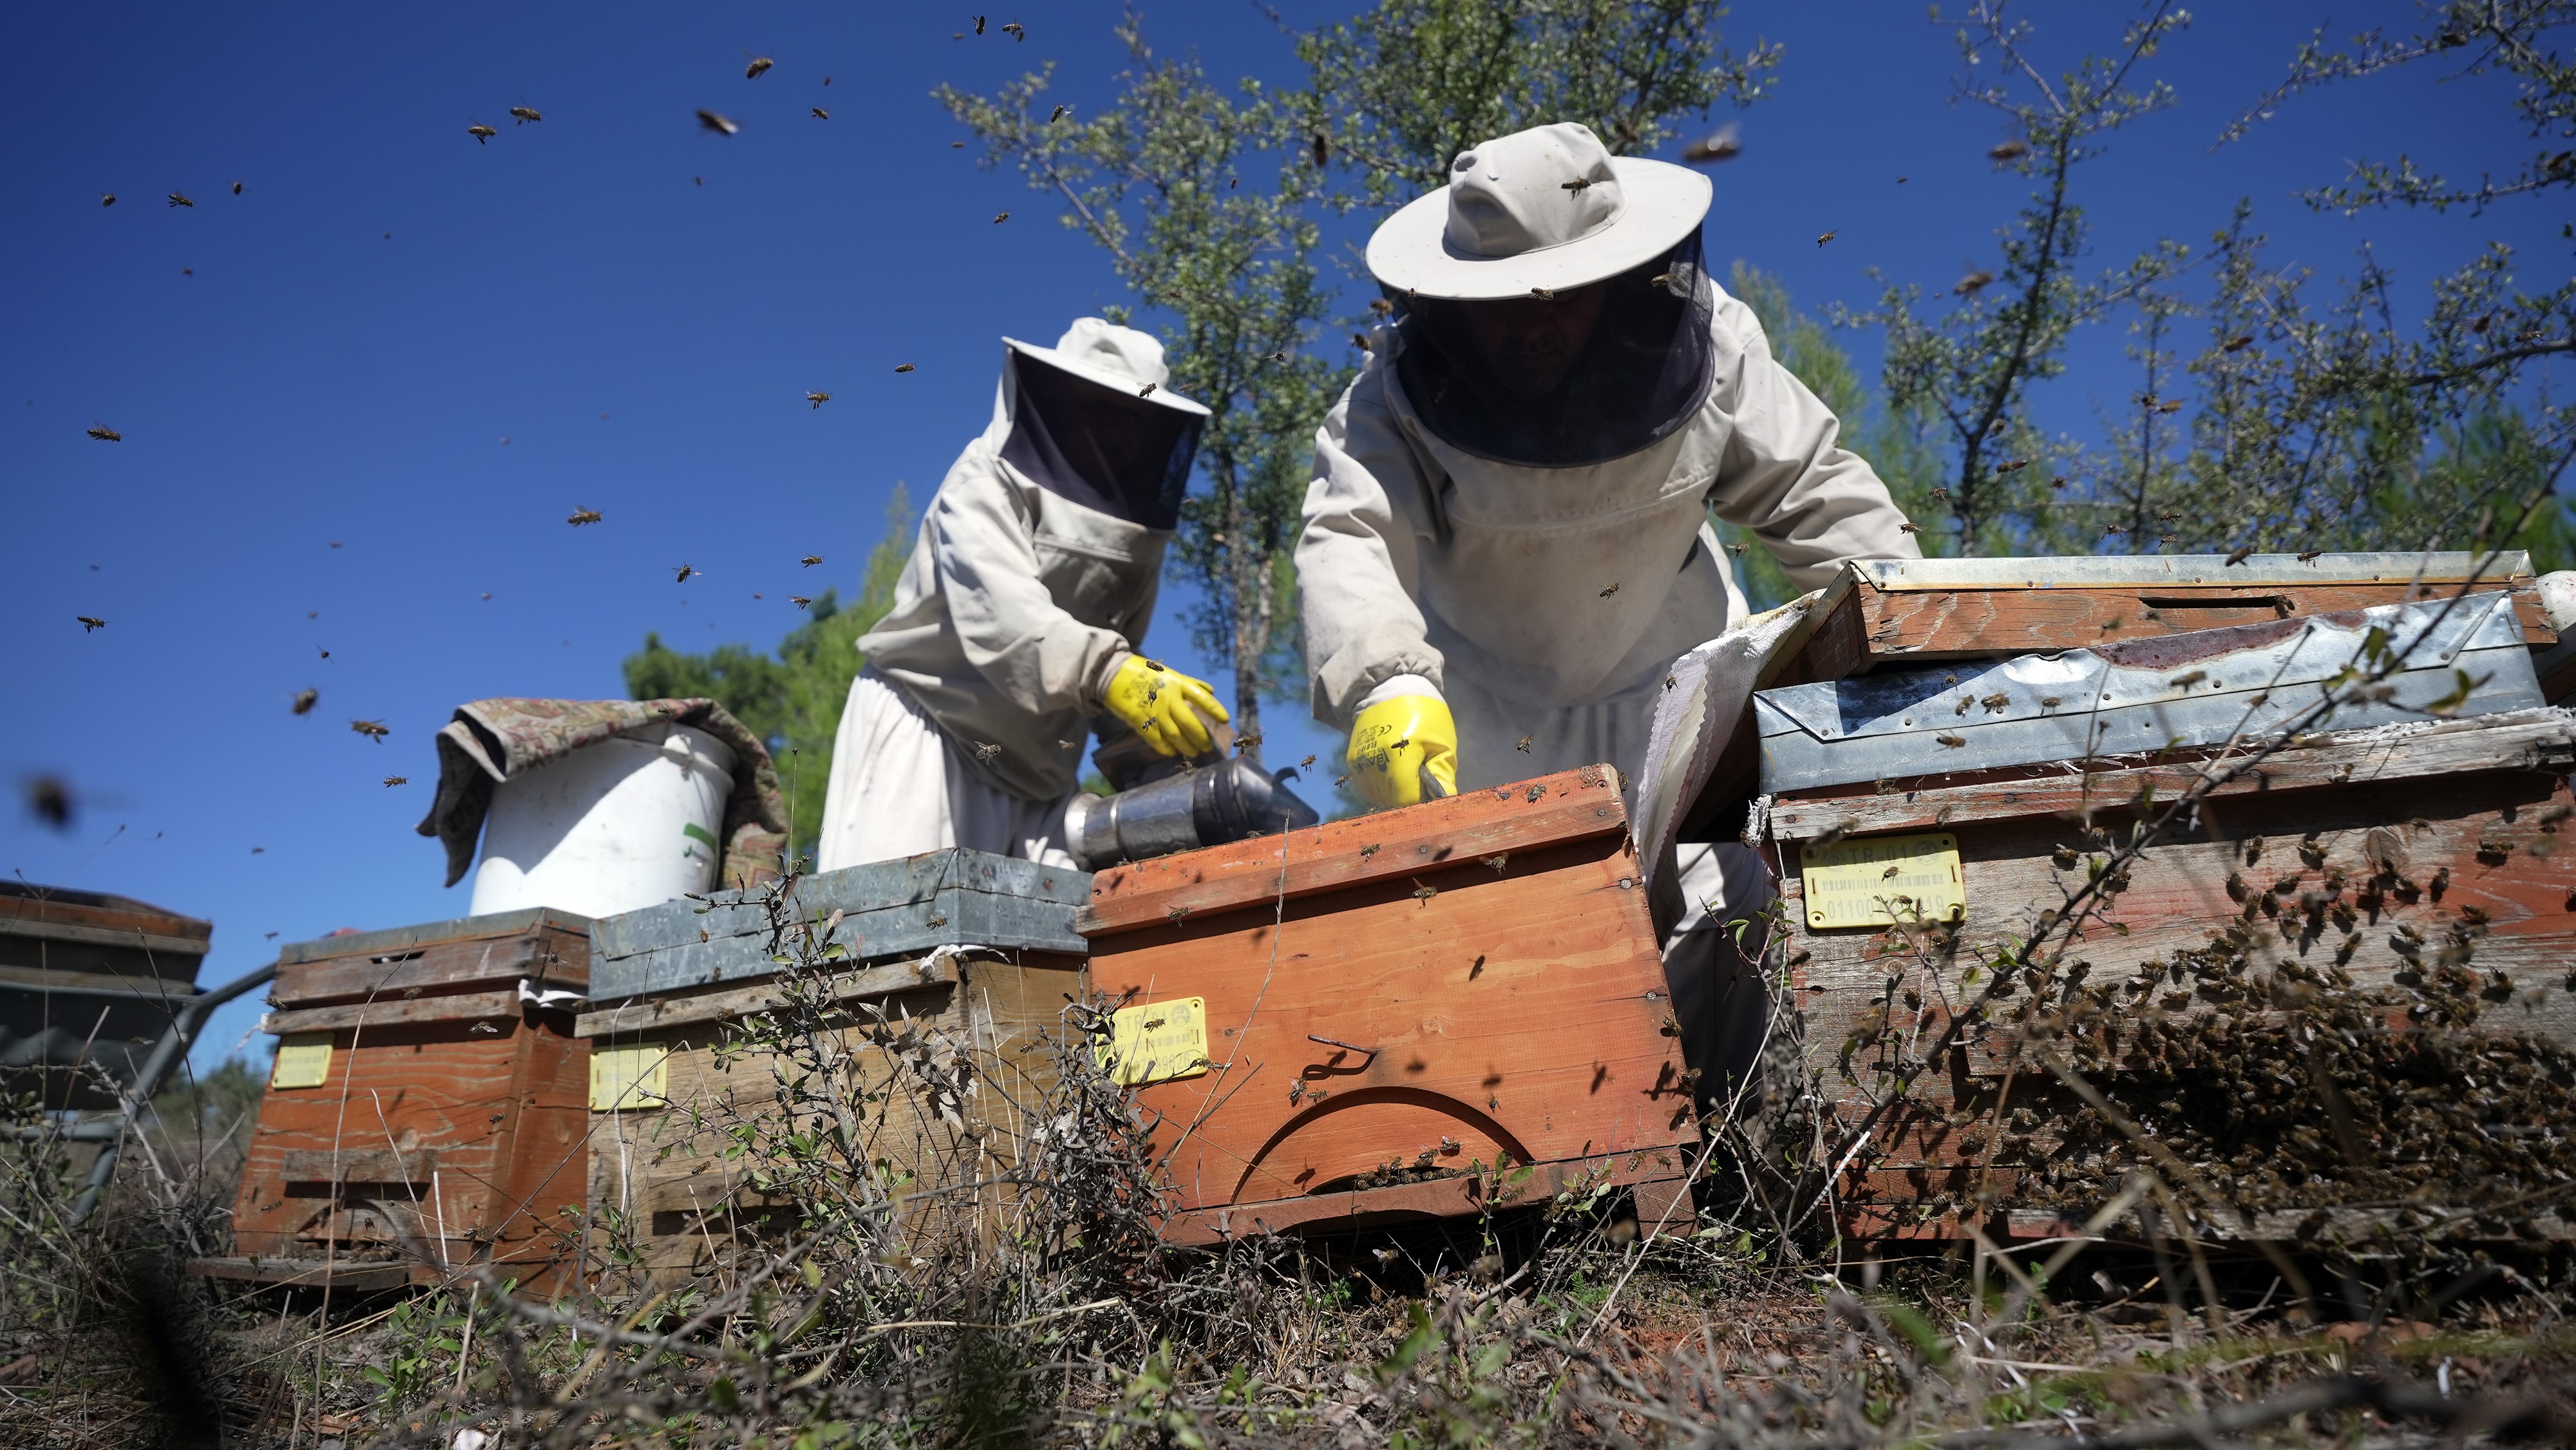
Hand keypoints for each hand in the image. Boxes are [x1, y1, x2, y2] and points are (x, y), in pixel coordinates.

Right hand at [1101, 654, 1228, 757]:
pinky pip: (1155, 739)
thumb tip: (1212, 691)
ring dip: (1186, 746)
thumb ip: (1191, 684)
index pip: (1200, 696)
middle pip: (1188, 721)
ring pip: (1174, 734)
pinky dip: (1165, 748)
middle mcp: (1167, 697)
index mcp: (1177, 683)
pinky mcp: (1139, 721)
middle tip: (1207, 747)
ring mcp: (1153, 710)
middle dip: (1200, 736)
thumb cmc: (1146, 674)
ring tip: (1194, 753)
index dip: (1213, 708)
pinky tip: (1173, 752)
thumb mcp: (1170, 673)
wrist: (1114, 674)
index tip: (1225, 719)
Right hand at [1346, 693, 1457, 808]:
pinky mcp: (1351, 762)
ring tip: (1404, 767)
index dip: (1420, 797)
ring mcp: (1359, 763)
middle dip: (1408, 793)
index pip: (1406, 799)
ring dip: (1393, 791)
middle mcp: (1373, 761)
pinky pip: (1367, 788)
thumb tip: (1445, 800)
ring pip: (1378, 797)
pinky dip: (1380, 785)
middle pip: (1392, 800)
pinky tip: (1391, 768)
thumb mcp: (1442, 742)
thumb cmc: (1424, 714)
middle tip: (1417, 770)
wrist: (1390, 688)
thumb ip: (1442, 774)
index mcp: (1398, 755)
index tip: (1428, 785)